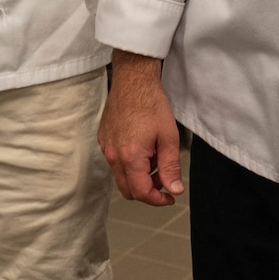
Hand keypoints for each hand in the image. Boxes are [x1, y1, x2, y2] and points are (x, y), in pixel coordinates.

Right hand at [99, 51, 184, 205]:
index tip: (170, 196)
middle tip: (165, 179)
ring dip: (139, 176)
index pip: (141, 193)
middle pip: (128, 190)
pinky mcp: (104, 138)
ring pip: (121, 176)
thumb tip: (174, 189)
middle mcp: (113, 155)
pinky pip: (115, 161)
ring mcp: (106, 147)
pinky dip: (130, 163)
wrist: (132, 80)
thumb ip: (171, 167)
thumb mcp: (168, 137)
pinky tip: (143, 147)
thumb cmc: (150, 103)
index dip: (158, 200)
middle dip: (148, 191)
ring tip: (155, 158)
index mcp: (130, 157)